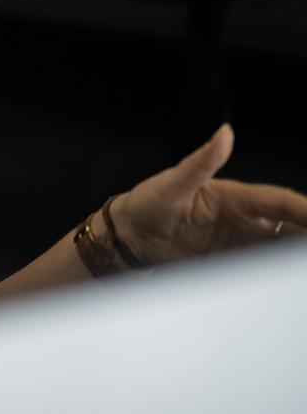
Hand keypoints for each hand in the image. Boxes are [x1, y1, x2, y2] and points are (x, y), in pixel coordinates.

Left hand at [115, 124, 306, 264]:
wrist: (129, 237)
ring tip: (297, 273)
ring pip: (279, 253)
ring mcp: (240, 246)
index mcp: (237, 198)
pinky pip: (259, 274)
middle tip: (306, 257)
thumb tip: (225, 132)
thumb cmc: (148, 202)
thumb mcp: (173, 182)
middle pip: (291, 230)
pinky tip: (282, 285)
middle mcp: (246, 222)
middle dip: (306, 238)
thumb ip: (201, 162)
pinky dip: (274, 278)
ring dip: (291, 260)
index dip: (304, 210)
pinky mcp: (230, 267)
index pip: (281, 202)